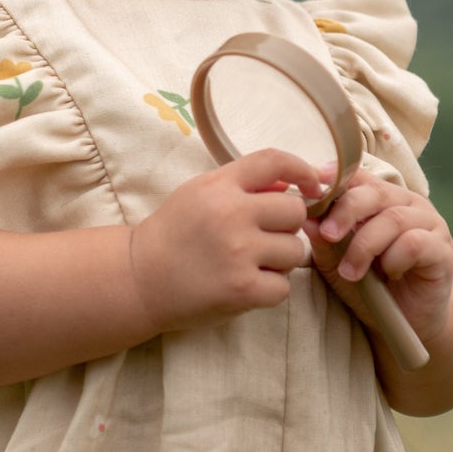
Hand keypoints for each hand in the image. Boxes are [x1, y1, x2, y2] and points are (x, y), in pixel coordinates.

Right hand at [130, 149, 324, 331]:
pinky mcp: (242, 289)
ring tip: (249, 264)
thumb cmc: (173, 234)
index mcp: (219, 185)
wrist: (139, 278)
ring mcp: (238, 252)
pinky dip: (269, 290)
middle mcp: (230, 213)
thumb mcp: (200, 194)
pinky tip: (245, 285)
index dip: (302, 169)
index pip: (273, 161)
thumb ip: (243, 185)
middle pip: (295, 210)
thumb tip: (292, 183)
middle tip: (263, 238)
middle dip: (286, 226)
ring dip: (279, 261)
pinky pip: (284, 287)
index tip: (313, 185)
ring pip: (295, 251)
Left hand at [304, 170, 452, 346]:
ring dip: (365, 246)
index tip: (314, 187)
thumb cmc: (373, 286)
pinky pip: (415, 243)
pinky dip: (394, 259)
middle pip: (375, 193)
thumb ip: (325, 243)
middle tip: (328, 235)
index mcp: (381, 199)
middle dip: (346, 212)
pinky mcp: (442, 250)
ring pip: (393, 219)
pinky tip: (389, 275)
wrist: (412, 320)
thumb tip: (307, 220)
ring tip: (351, 273)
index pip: (359, 177)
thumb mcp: (339, 264)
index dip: (336, 178)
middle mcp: (407, 204)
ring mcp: (428, 224)